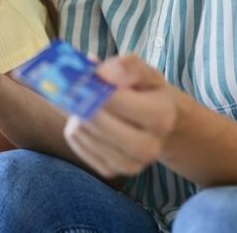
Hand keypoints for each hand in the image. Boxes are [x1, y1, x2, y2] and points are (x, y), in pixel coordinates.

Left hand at [63, 54, 178, 177]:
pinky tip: (87, 120)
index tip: (88, 73)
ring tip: (88, 102)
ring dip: (77, 112)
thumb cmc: (145, 92)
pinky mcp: (110, 170)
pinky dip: (75, 127)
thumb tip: (102, 74)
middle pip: (97, 120)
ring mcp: (130, 164)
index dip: (95, 84)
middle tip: (75, 84)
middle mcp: (149, 147)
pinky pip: (77, 143)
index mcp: (162, 116)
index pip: (116, 99)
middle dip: (82, 100)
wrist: (154, 123)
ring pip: (83, 132)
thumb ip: (127, 66)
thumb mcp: (143, 72)